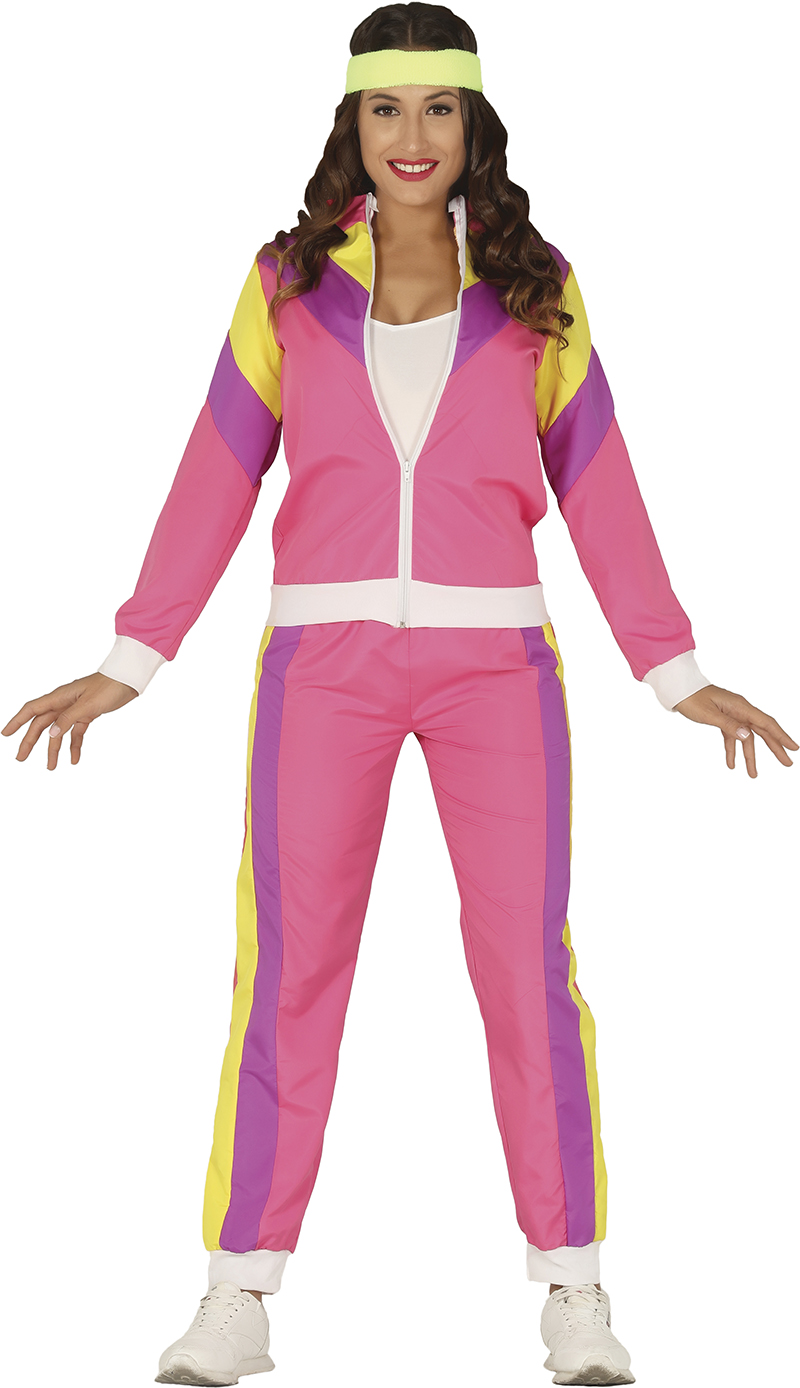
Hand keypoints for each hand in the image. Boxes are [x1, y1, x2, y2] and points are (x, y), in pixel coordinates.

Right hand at [2, 672, 138, 768]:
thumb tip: (51, 734)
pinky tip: (74, 759)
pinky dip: (74, 745)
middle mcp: (64, 702)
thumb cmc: (109, 687)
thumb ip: (68, 718)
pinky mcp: (87, 714)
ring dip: (53, 749)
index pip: (32, 710)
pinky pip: (76, 732)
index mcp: (60, 697)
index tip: (6, 734)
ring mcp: (75, 708)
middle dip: (30, 741)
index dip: (16, 721)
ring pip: (58, 731)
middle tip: (20, 758)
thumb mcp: (88, 704)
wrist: (129, 679)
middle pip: (42, 724)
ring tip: (51, 767)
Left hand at [673, 684, 797, 777]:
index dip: (781, 736)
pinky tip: (731, 764)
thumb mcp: (709, 714)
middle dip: (775, 748)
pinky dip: (732, 750)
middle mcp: (740, 710)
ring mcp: (732, 714)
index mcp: (740, 706)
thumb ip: (728, 725)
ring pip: (747, 737)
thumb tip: (747, 735)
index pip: (766, 723)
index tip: (793, 747)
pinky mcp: (723, 718)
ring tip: (753, 774)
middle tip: (787, 763)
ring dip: (750, 756)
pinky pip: (732, 736)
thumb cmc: (692, 698)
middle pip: (762, 731)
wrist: (678, 688)